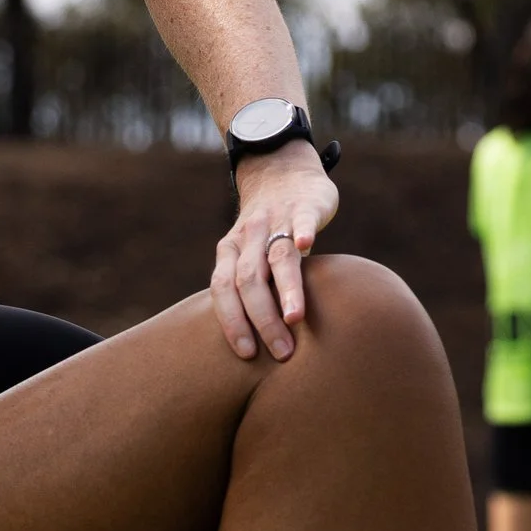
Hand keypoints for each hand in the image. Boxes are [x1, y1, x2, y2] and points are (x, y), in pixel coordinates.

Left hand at [211, 149, 339, 362]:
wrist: (282, 175)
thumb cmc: (267, 234)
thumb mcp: (250, 259)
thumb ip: (249, 293)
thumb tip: (252, 348)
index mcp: (230, 251)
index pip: (223, 290)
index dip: (232, 322)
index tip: (247, 354)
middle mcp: (248, 237)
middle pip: (248, 279)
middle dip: (262, 318)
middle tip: (281, 352)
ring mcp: (276, 220)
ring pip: (277, 256)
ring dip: (285, 289)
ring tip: (295, 319)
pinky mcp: (304, 207)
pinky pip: (301, 219)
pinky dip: (302, 231)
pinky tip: (308, 246)